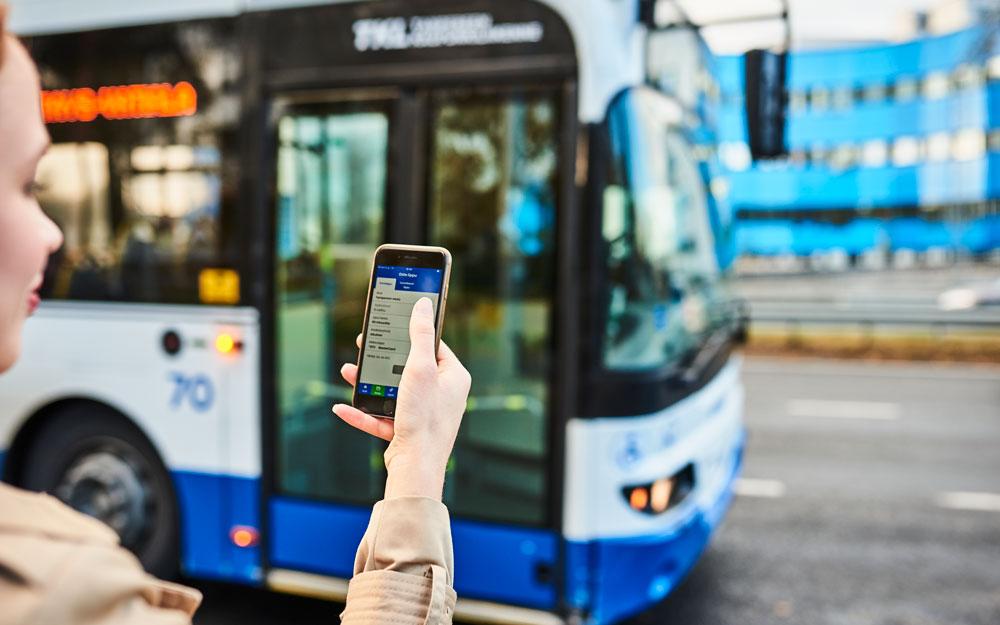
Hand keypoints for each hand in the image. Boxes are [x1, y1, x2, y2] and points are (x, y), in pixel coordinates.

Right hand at [333, 297, 470, 500]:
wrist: (416, 467)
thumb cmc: (424, 418)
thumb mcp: (420, 367)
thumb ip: (420, 334)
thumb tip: (423, 305)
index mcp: (453, 377)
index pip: (434, 346)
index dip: (412, 334)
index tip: (393, 325)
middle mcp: (442, 395)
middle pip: (408, 368)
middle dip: (382, 359)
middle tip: (365, 346)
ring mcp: (423, 413)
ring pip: (391, 392)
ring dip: (368, 383)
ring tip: (348, 372)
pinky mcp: (407, 431)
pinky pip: (382, 417)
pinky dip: (363, 412)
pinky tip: (343, 407)